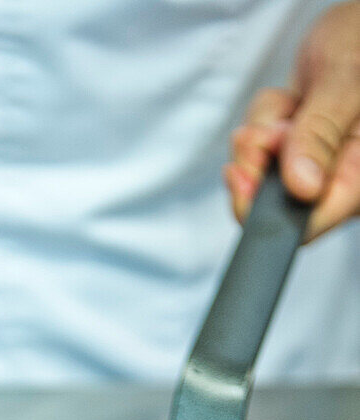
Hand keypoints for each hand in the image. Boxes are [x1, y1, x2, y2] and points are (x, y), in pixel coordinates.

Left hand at [224, 1, 359, 241]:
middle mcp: (337, 179)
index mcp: (359, 177)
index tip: (242, 177)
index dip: (266, 211)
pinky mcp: (294, 152)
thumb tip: (302, 187)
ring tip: (292, 102)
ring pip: (258, 173)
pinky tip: (290, 101)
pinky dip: (264, 120)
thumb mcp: (345, 82)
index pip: (307, 224)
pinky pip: (256, 149)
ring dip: (261, 134)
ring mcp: (313, 167)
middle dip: (260, 162)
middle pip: (273, 205)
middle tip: (274, 126)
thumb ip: (321, 134)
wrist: (359, 25)